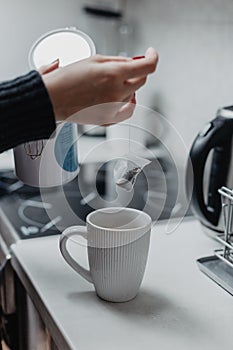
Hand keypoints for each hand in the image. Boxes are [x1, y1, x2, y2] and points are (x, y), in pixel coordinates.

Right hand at [42, 47, 157, 124]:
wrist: (51, 100)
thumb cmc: (65, 80)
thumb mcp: (92, 60)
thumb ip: (116, 61)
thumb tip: (131, 63)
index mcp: (114, 74)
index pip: (147, 66)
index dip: (152, 57)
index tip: (149, 54)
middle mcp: (117, 92)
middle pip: (141, 81)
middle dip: (137, 71)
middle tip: (129, 67)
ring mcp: (114, 108)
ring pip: (133, 95)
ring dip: (128, 87)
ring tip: (111, 83)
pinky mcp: (108, 119)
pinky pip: (127, 112)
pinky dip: (129, 104)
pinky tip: (125, 100)